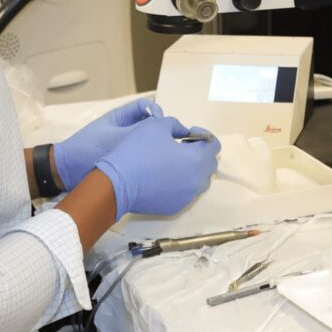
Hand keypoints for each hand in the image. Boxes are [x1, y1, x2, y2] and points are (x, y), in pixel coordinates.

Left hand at [53, 98, 163, 189]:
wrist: (67, 171)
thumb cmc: (87, 150)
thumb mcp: (116, 138)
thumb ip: (138, 132)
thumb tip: (160, 128)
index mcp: (120, 117)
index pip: (144, 107)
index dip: (156, 111)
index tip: (162, 123)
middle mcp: (124, 128)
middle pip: (149, 124)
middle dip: (161, 130)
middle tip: (170, 139)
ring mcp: (124, 144)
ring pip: (147, 141)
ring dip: (156, 145)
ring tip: (165, 153)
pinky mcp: (123, 160)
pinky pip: (141, 155)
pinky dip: (150, 158)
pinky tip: (156, 165)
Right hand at [94, 118, 220, 220]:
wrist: (117, 183)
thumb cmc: (138, 151)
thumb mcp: (156, 125)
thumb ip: (176, 125)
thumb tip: (182, 133)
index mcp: (197, 159)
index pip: (214, 146)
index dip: (203, 135)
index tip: (188, 134)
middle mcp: (197, 181)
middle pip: (209, 164)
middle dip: (199, 153)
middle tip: (181, 147)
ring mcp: (187, 197)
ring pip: (199, 181)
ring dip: (192, 170)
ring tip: (172, 162)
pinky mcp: (175, 207)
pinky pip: (185, 193)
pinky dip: (180, 184)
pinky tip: (163, 177)